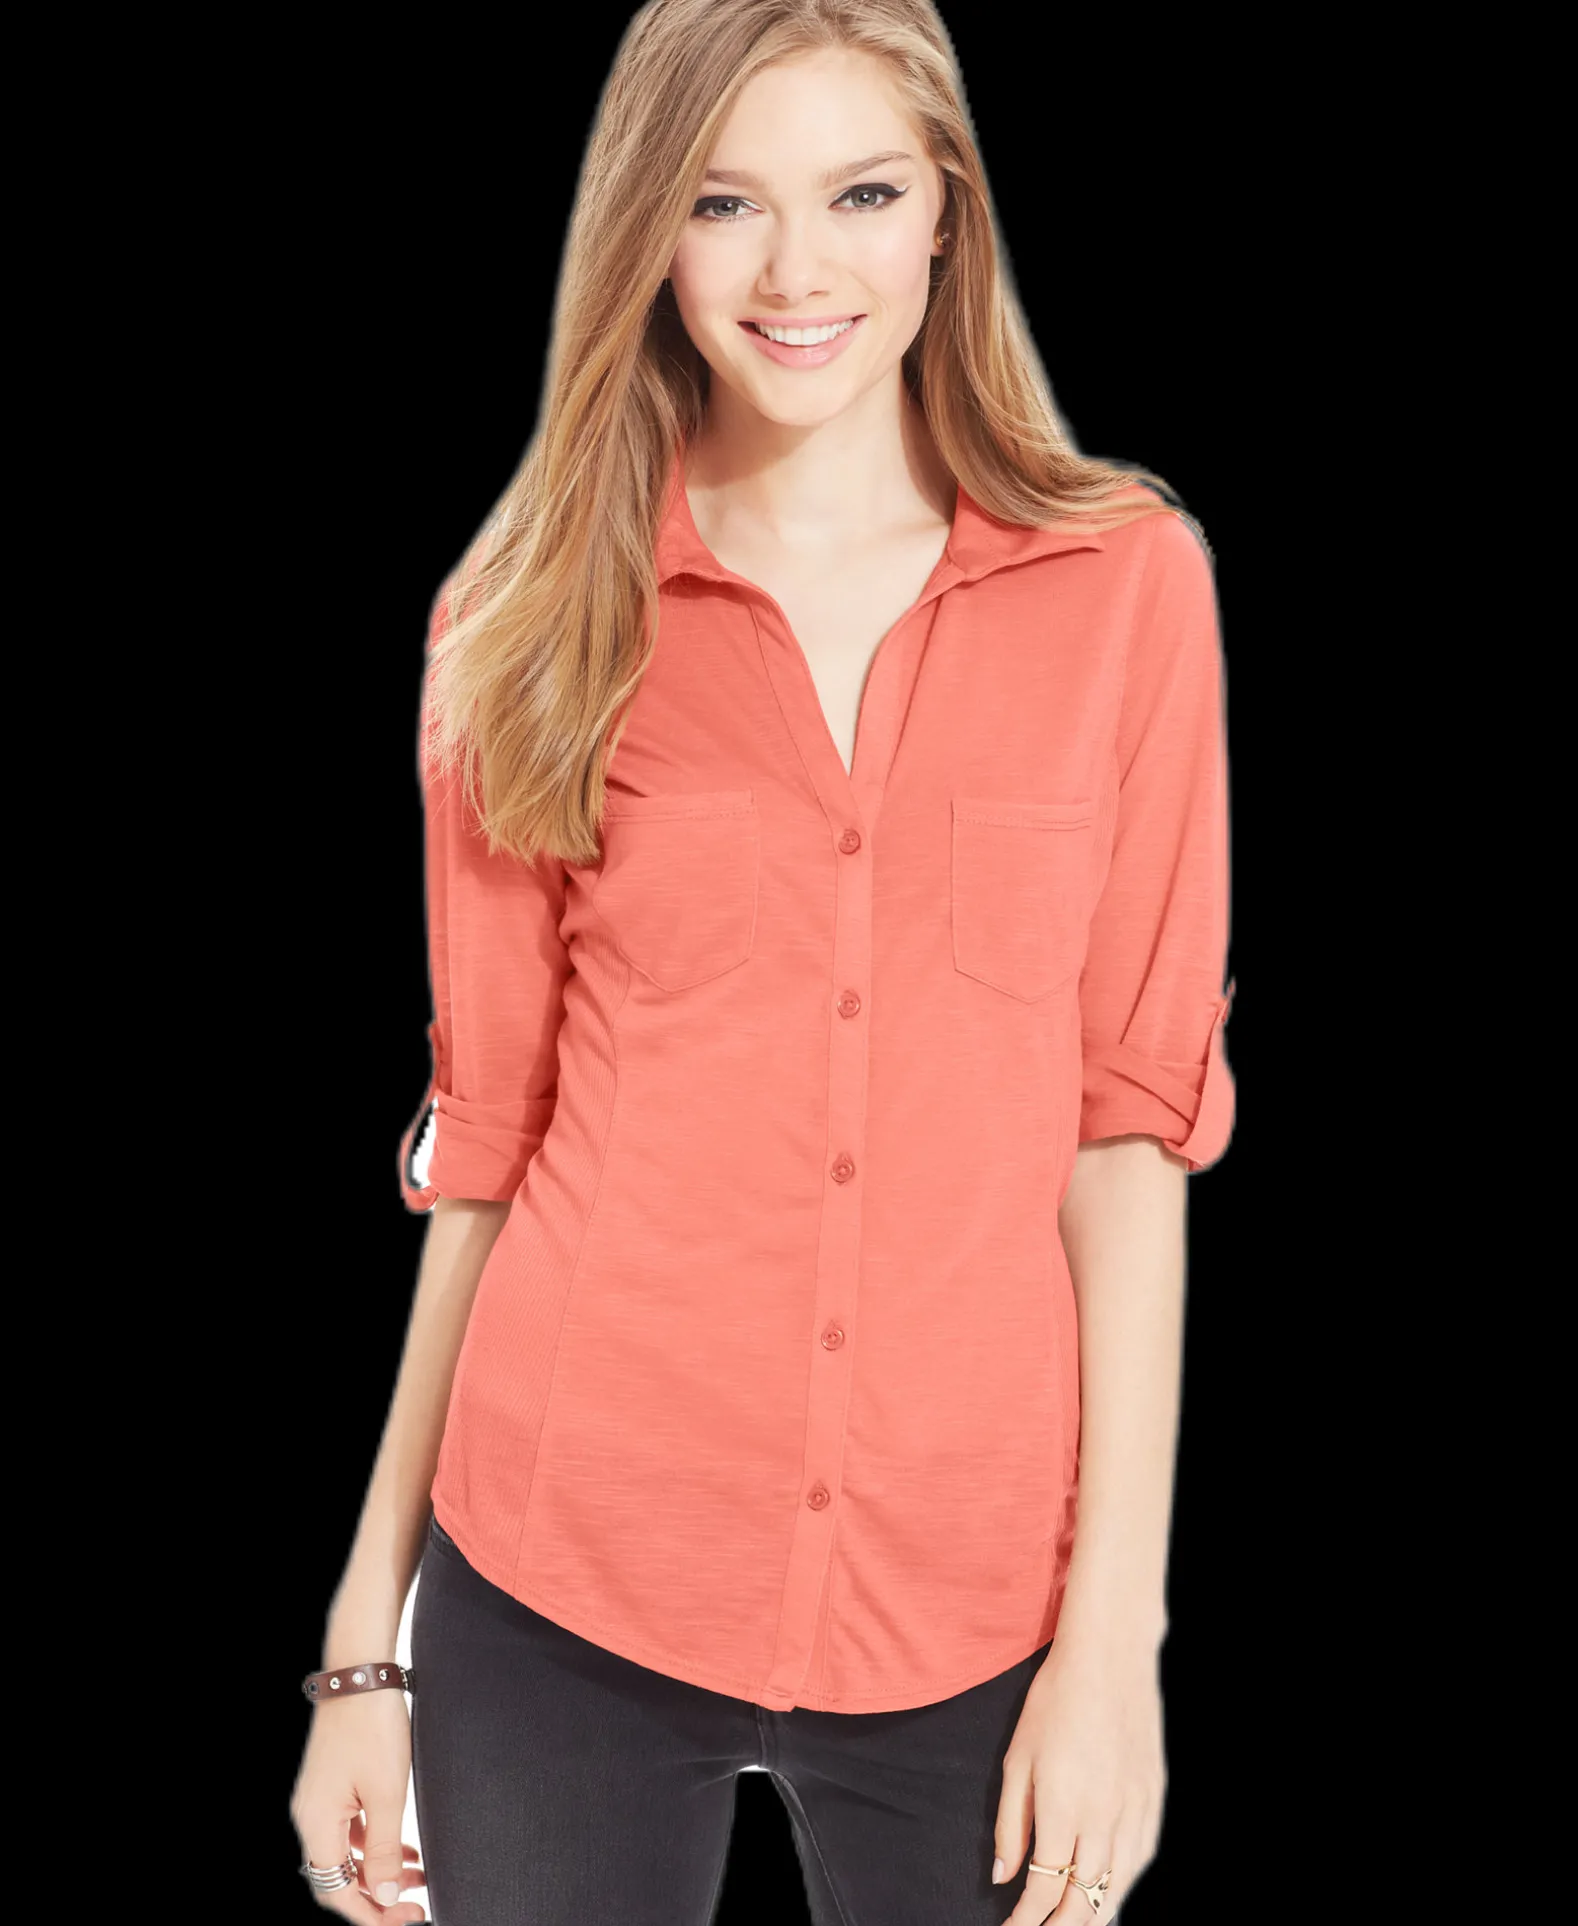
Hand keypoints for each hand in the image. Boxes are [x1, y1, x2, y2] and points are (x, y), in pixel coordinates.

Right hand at [289, 1691, 427, 1919]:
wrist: (360, 1672)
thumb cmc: (374, 1726)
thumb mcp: (388, 1792)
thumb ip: (384, 1848)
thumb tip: (386, 1896)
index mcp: (317, 1823)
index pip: (337, 1892)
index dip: (372, 1915)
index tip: (408, 1920)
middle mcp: (311, 1816)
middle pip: (338, 1879)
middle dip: (376, 1898)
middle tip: (415, 1907)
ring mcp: (320, 1800)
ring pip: (346, 1855)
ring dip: (379, 1872)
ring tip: (419, 1878)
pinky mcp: (332, 1785)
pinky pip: (350, 1831)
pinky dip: (375, 1846)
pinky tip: (406, 1849)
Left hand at [990, 1633, 1165, 1922]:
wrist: (1110, 1658)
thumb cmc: (1054, 1702)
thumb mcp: (1017, 1758)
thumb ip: (1011, 1822)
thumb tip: (1004, 1876)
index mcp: (1062, 1807)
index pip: (1045, 1887)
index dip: (1027, 1919)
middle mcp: (1102, 1817)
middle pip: (1083, 1899)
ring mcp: (1133, 1810)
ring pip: (1117, 1886)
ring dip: (1092, 1913)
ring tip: (1071, 1923)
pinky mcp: (1152, 1799)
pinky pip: (1140, 1859)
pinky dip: (1123, 1884)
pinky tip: (1109, 1891)